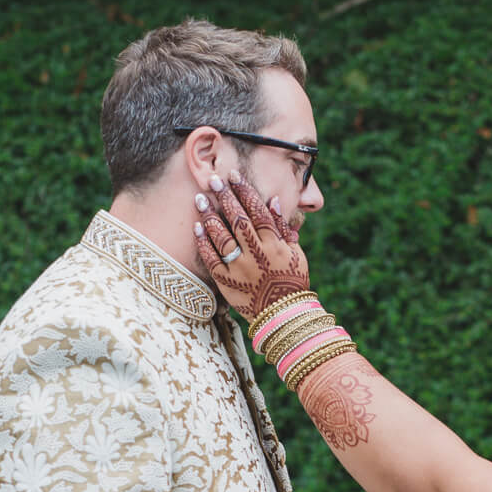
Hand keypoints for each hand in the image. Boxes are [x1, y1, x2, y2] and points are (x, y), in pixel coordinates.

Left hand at [192, 172, 311, 324]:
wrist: (283, 315)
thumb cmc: (292, 281)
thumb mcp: (295, 253)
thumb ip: (282, 227)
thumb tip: (272, 201)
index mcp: (274, 244)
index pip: (257, 211)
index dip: (244, 191)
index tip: (233, 176)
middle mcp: (256, 254)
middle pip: (238, 219)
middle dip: (225, 197)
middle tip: (213, 179)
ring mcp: (240, 268)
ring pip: (222, 236)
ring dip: (210, 216)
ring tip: (199, 198)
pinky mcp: (226, 282)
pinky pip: (211, 259)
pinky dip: (203, 242)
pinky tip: (197, 226)